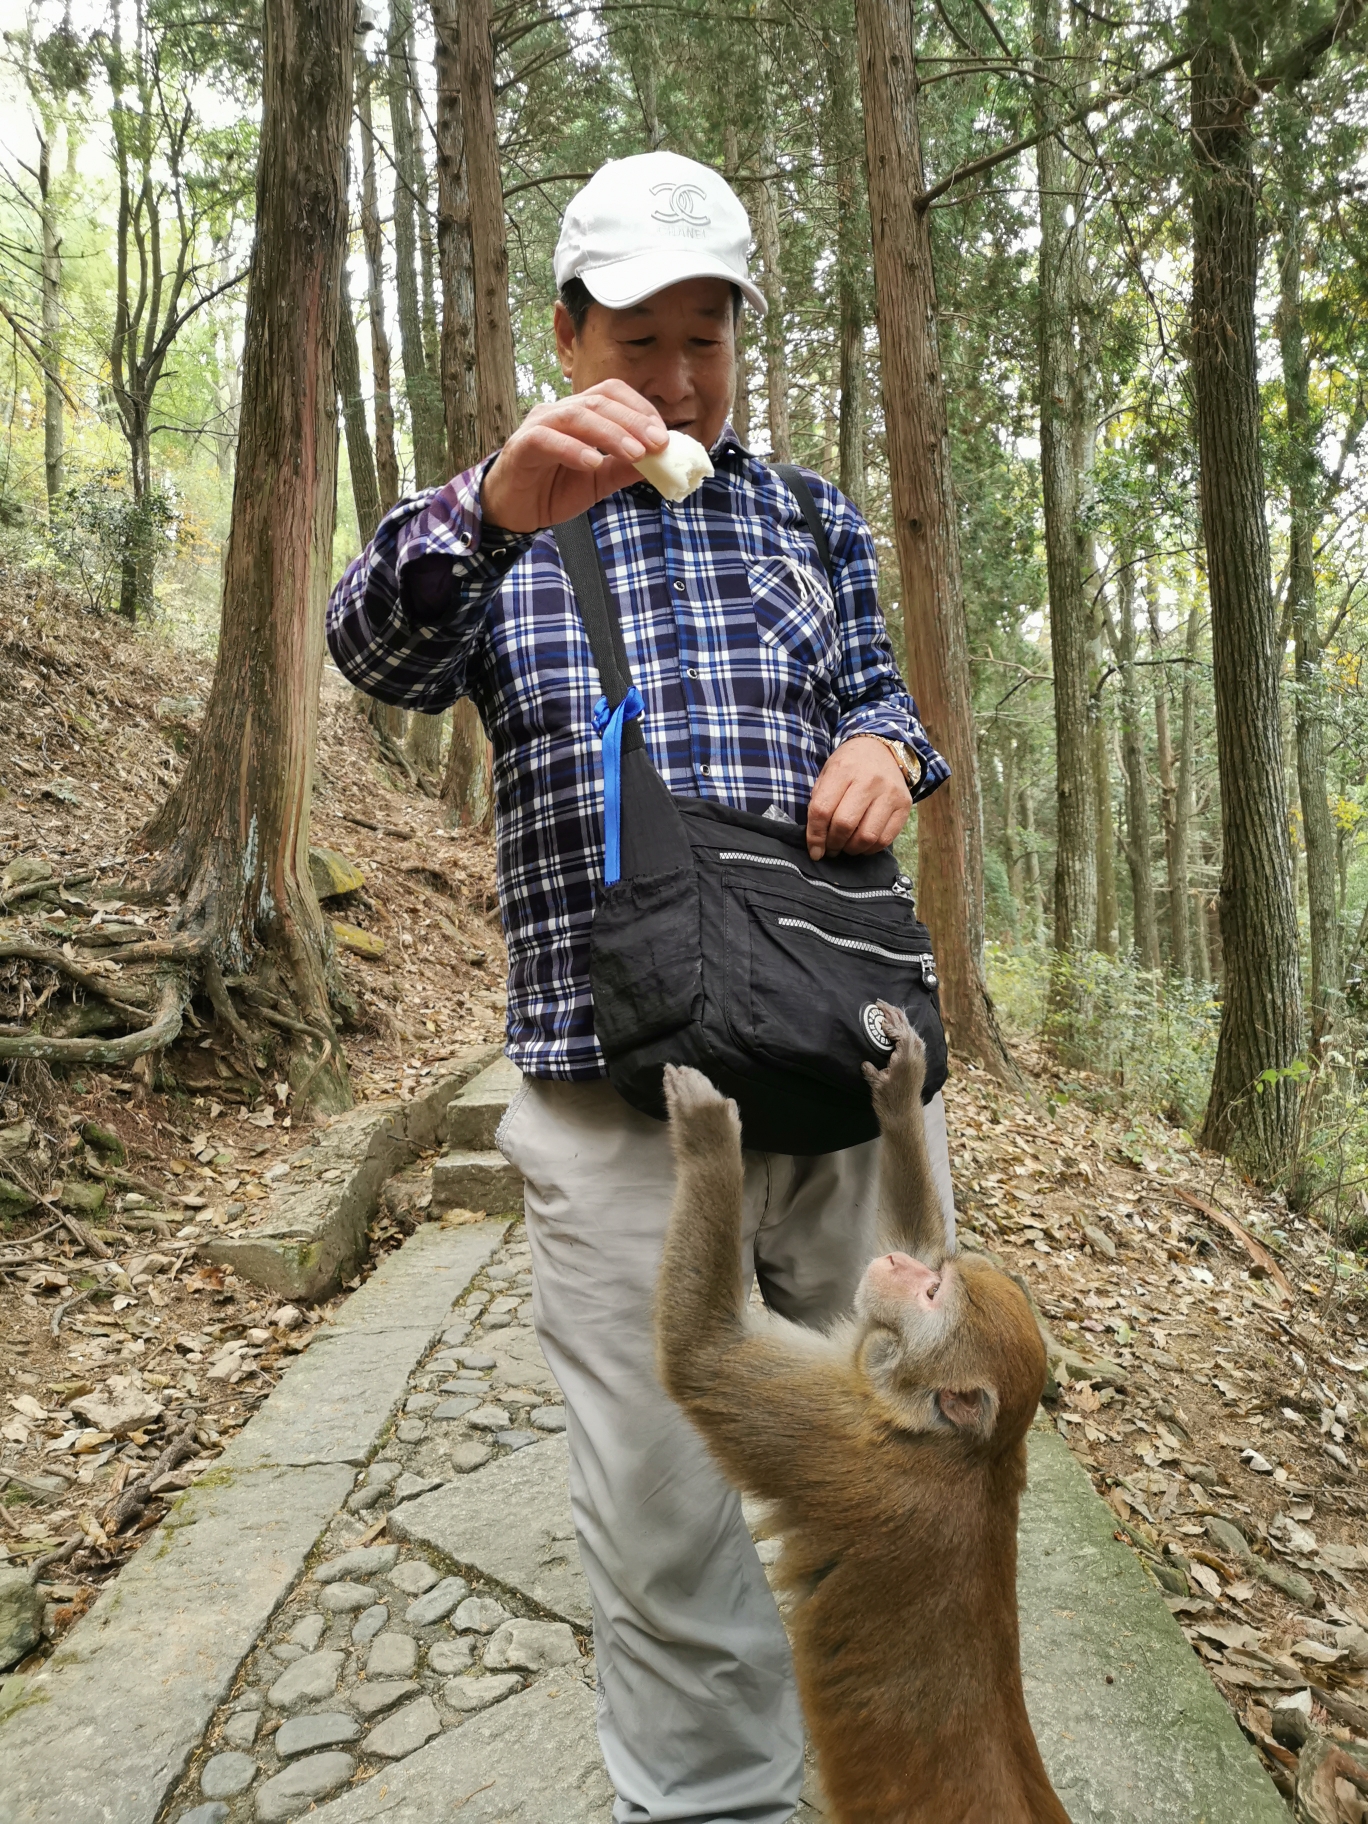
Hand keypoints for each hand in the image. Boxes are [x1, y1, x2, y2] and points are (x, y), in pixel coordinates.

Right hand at [479, 381, 669, 532]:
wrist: (514, 511)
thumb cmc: (554, 490)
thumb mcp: (599, 481)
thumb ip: (625, 469)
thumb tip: (662, 461)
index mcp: (579, 413)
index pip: (612, 393)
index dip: (641, 410)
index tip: (665, 436)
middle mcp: (559, 411)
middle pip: (599, 401)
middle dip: (633, 421)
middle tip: (658, 444)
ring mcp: (538, 425)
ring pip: (577, 416)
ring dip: (610, 433)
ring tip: (634, 453)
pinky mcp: (521, 446)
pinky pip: (547, 440)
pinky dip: (573, 449)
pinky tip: (593, 463)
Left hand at [806, 737, 910, 860]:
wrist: (881, 749)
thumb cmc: (848, 766)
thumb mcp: (827, 774)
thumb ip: (819, 802)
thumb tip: (817, 841)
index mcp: (843, 770)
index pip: (822, 810)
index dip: (815, 836)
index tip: (815, 850)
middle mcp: (868, 781)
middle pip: (845, 824)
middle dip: (834, 844)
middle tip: (831, 848)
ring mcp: (889, 793)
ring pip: (867, 836)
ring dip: (852, 849)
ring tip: (846, 847)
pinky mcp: (904, 805)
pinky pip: (886, 839)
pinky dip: (870, 849)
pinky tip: (863, 844)